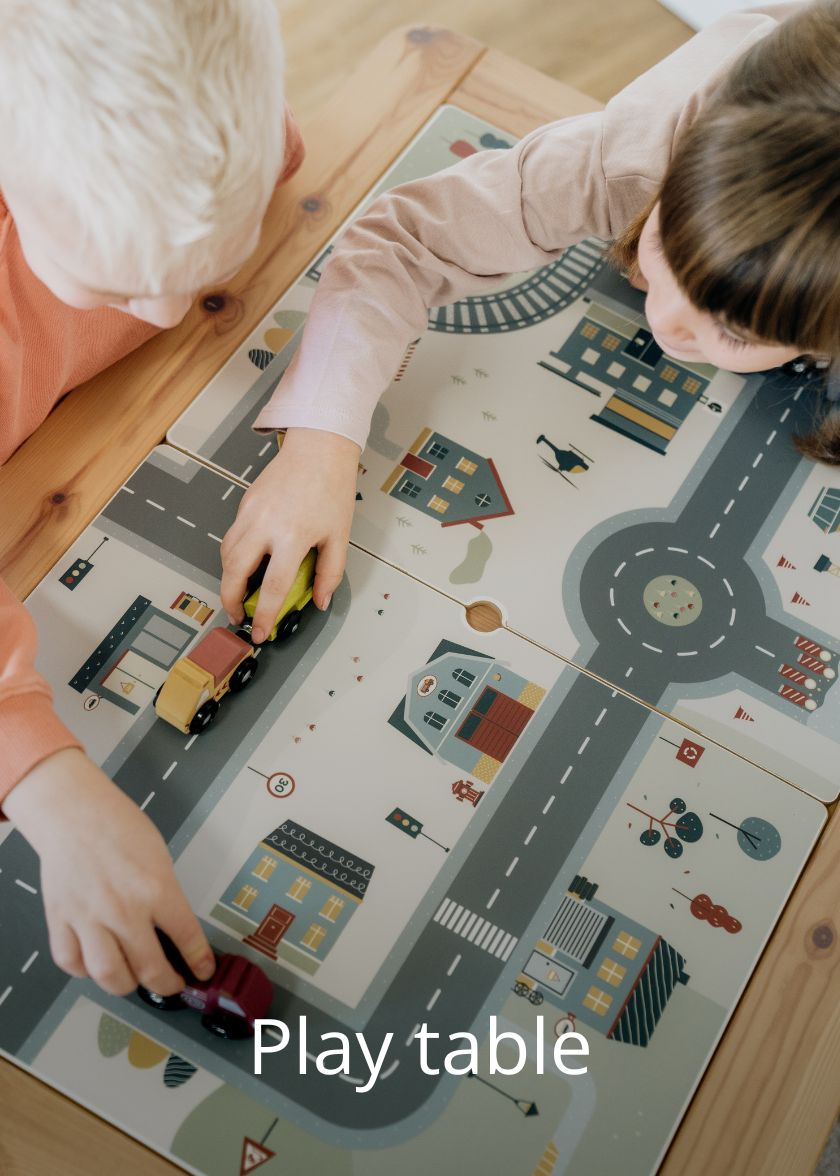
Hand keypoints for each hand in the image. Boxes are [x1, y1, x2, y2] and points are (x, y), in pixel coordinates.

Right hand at [4, 748, 214, 995]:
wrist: (74, 813)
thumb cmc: (119, 826)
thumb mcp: (159, 857)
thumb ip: (165, 895)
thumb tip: (172, 929)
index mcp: (156, 888)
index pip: (186, 937)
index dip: (199, 960)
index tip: (203, 971)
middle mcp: (123, 909)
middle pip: (149, 969)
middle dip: (167, 984)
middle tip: (172, 983)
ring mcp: (88, 918)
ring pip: (108, 976)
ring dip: (126, 985)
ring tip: (135, 978)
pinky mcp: (60, 920)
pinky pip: (71, 962)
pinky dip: (84, 970)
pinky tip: (96, 961)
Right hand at [220, 427, 360, 640]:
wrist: (318, 449)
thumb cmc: (331, 488)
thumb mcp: (339, 536)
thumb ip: (329, 573)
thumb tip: (320, 601)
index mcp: (293, 536)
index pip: (272, 587)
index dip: (264, 615)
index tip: (260, 632)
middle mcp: (265, 525)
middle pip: (235, 573)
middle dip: (231, 600)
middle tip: (238, 616)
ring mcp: (250, 513)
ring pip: (226, 554)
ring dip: (228, 579)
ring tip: (239, 594)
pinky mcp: (244, 503)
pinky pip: (230, 537)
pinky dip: (231, 556)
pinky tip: (243, 564)